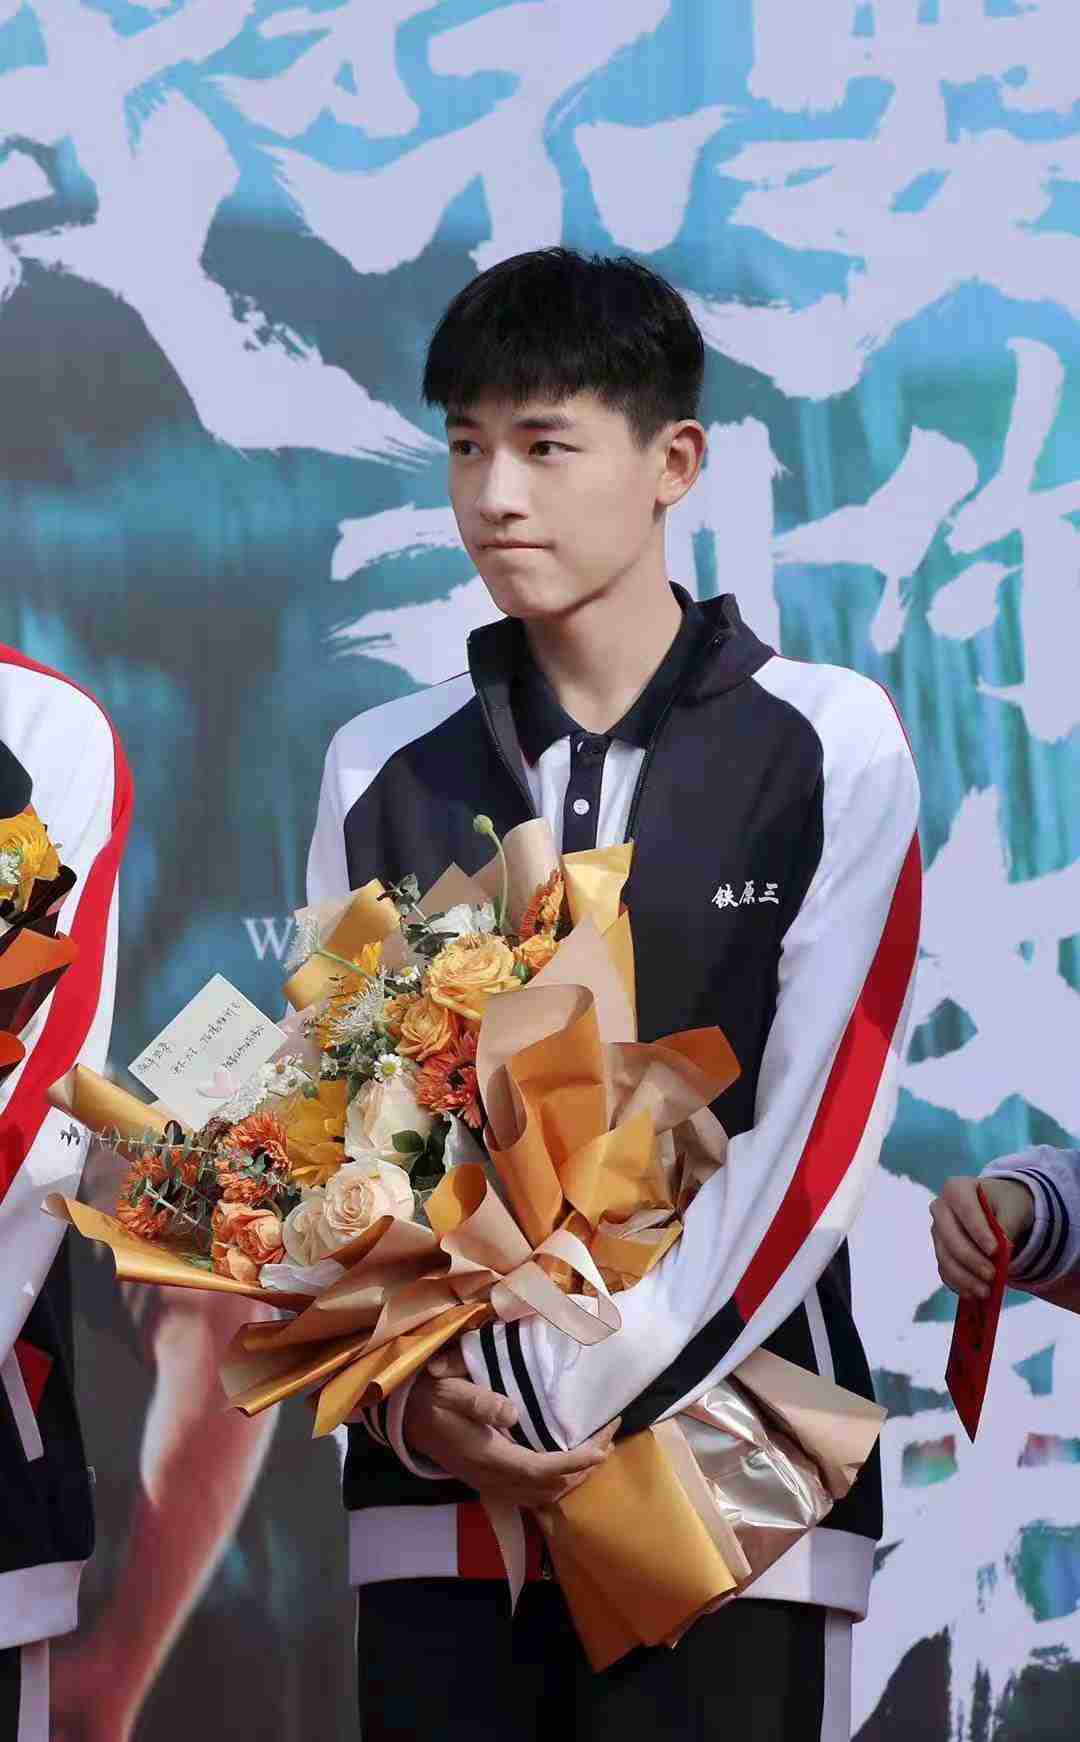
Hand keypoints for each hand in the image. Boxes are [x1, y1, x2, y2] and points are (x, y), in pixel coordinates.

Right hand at [405, 1352, 618, 1506]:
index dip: (575, 1463)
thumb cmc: (433, 1399)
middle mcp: (493, 1479)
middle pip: (550, 1488)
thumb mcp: (451, 1391)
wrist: (409, 1418)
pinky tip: (569, 1467)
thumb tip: (512, 1413)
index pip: (541, 1469)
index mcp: (488, 1457)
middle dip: (584, 1469)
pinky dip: (557, 1484)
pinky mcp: (491, 1484)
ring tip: (597, 1451)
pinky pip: (532, 1495)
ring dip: (573, 1479)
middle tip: (609, 1438)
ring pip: (543, 1497)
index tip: (601, 1448)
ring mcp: (492, 1485)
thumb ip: (480, 1401)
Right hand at [930, 1175, 1034, 1299]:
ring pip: (945, 1257)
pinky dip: (959, 1284)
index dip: (978, 1232)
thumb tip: (1002, 1252)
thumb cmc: (1007, 1204)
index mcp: (956, 1188)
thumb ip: (1008, 1226)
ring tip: (986, 1292)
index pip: (966, 1211)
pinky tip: (974, 1294)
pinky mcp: (941, 1252)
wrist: (1000, 1209)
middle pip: (950, 1236)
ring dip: (965, 1277)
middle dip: (971, 1259)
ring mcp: (938, 1232)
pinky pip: (945, 1270)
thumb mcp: (1014, 1208)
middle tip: (992, 1276)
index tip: (995, 1251)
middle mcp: (940, 1208)